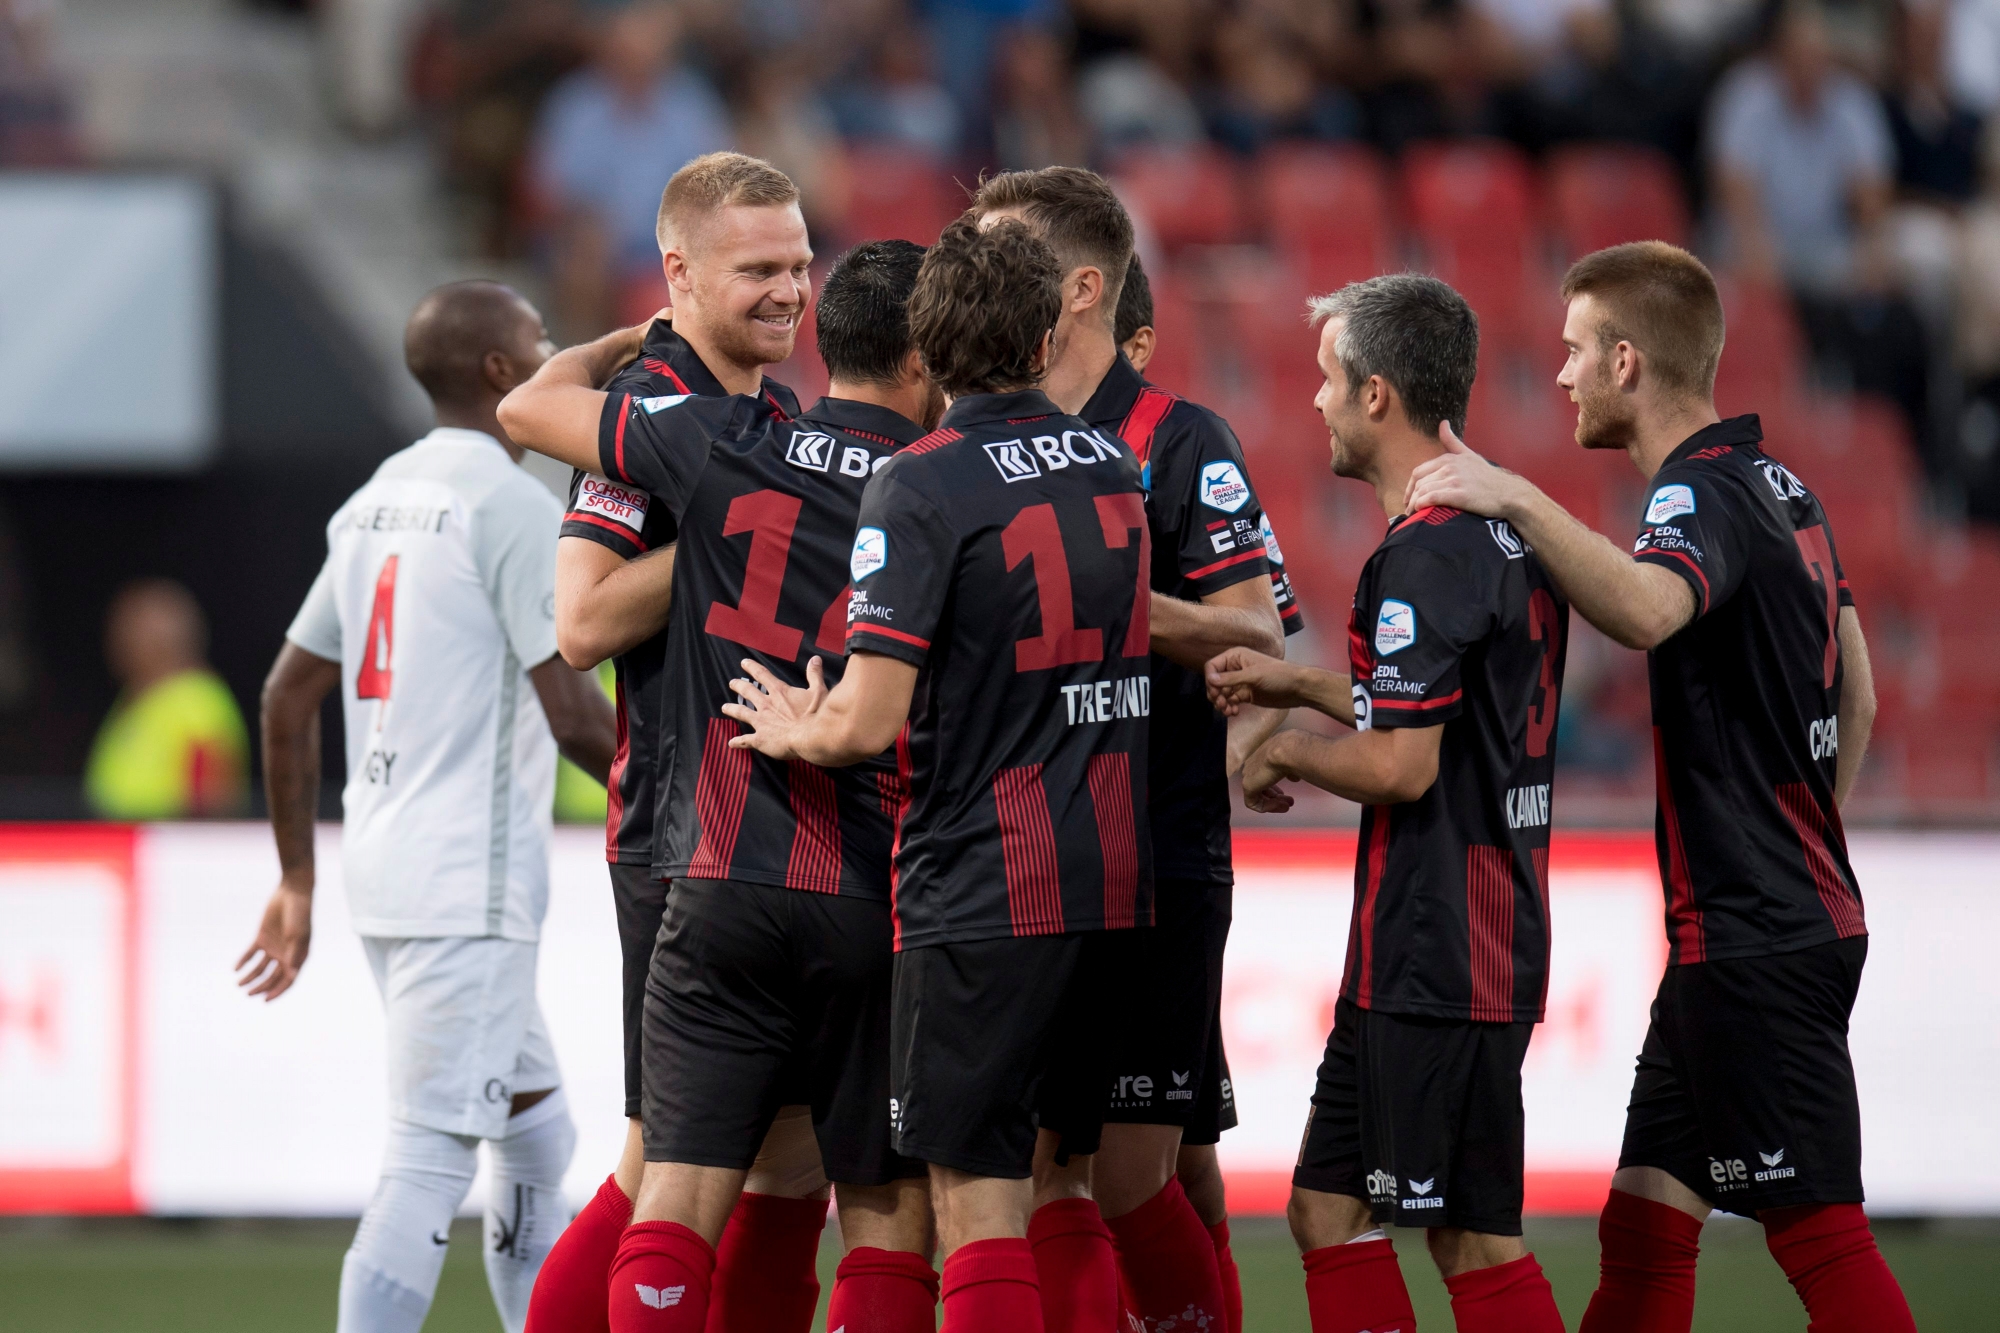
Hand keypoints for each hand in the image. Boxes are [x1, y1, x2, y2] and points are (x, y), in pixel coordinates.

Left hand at [236, 878, 312, 1000]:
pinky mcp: (262, 938)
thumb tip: (291, 973)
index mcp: (298, 956)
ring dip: (251, 977)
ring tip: (239, 984)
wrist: (292, 893)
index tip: (264, 1000)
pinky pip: (251, 954)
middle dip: (261, 987)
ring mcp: (274, 946)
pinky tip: (236, 969)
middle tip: (248, 993)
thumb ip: (293, 953)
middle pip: (272, 977)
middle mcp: (286, 954)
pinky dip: (244, 961)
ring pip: (260, 968)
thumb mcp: (297, 934)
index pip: (288, 980)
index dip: (277, 991)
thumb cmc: (299, 914)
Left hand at [722, 656, 827, 759]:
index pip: (762, 675)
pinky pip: (745, 740)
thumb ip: (814, 675)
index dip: (752, 667)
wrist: (810, 737)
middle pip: (748, 691)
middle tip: (732, 683)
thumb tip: (815, 659)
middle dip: (739, 686)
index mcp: (779, 692)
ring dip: (732, 709)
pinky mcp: (760, 739)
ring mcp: (761, 721)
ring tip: (725, 707)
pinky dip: (737, 741)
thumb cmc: (816, 715)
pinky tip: (731, 742)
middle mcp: (766, 704)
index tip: (743, 663)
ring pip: (742, 712)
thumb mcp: (818, 691)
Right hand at [1207, 646, 1300, 715]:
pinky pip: (1230, 701)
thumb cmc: (1278, 676)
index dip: (1211, 679)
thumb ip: (1231, 679)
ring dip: (1221, 703)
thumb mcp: (1253, 676)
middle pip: (1214, 681)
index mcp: (1236, 657)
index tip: (1215, 693)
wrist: (1298, 689)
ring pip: (1221, 693)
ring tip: (1228, 711)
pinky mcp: (1245, 695)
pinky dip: (1229, 707)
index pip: (1212, 666)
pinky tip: (1234, 712)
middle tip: (1221, 705)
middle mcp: (1235, 668)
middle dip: (1216, 694)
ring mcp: (1240, 682)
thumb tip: (1210, 680)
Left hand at [1239, 733, 1295, 814]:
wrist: (1288, 750)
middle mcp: (1252, 764)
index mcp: (1261, 756)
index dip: (1274, 787)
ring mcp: (1248, 775)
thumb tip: (1294, 778)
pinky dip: (1268, 807)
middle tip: (1289, 802)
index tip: (1284, 794)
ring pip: (1257, 795)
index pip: (1263, 774)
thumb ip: (1290, 770)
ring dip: (1273, 803)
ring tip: (1287, 806)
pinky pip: (1254, 803)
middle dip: (1274, 796)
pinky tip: (1281, 805)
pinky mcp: (1247, 786)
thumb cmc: (1295, 752)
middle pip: (1260, 785)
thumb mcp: (1293, 761)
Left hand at [1403, 422, 1524, 518]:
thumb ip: (1452, 442)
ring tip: (1414, 515)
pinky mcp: (1459, 494)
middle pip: (1419, 483)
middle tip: (1409, 510)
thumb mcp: (1469, 455)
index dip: (1410, 487)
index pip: (1418, 472)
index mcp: (1449, 458)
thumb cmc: (1488, 478)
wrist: (1508, 493)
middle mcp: (1450, 467)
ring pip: (1423, 491)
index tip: (1409, 498)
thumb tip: (1443, 423)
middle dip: (1411, 498)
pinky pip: (1431, 498)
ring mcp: (1454, 480)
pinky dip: (1422, 505)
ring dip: (1414, 504)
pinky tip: (1421, 512)